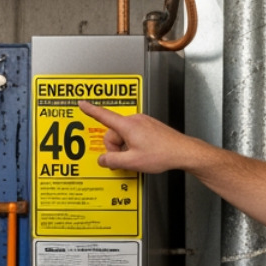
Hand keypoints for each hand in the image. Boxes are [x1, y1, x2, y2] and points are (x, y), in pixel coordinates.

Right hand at [80, 101, 202, 174]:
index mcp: (128, 126)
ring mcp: (143, 122)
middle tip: (125, 159)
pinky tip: (143, 152)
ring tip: (138, 156)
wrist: (183, 152)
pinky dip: (133, 144)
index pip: (104, 116)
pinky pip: (134, 134)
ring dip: (125, 147)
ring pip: (124, 134)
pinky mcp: (150, 126)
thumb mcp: (132, 162)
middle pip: (114, 132)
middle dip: (115, 147)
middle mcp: (135, 120)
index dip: (91, 110)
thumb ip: (113, 161)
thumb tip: (103, 159)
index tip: (82, 104)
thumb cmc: (162, 154)